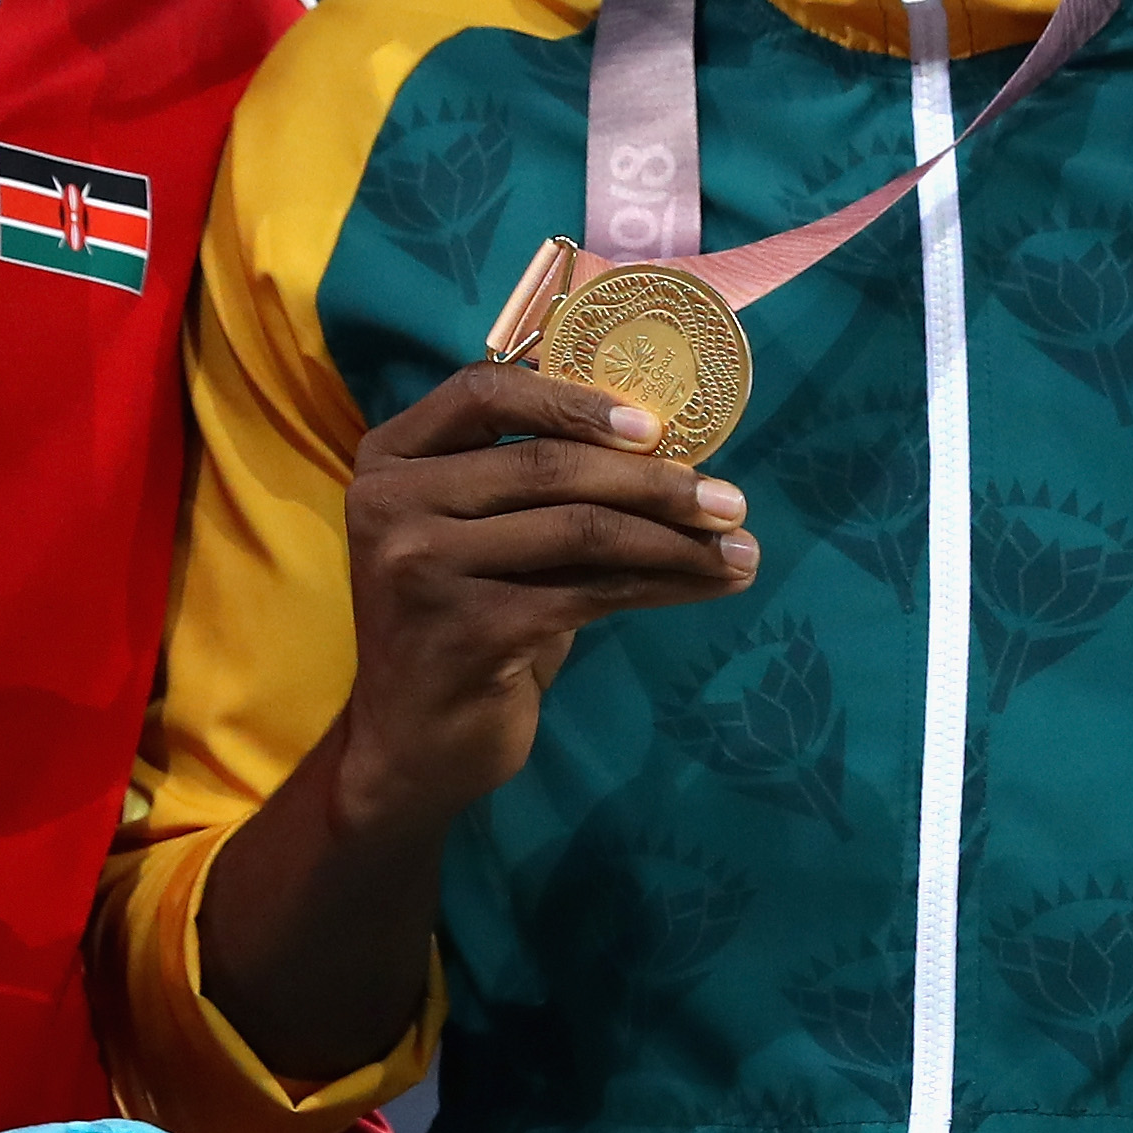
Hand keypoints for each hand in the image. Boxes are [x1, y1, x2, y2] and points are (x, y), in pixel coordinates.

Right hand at [337, 361, 754, 828]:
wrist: (412, 741)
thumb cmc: (463, 620)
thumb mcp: (479, 533)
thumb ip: (535, 481)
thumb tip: (665, 444)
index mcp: (392, 457)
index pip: (483, 391)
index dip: (574, 400)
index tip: (657, 426)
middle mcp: (392, 503)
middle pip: (547, 465)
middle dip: (655, 481)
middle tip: (731, 501)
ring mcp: (422, 567)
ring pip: (581, 528)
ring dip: (675, 538)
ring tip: (740, 549)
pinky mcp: (468, 631)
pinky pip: (592, 591)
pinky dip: (664, 584)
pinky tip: (708, 585)